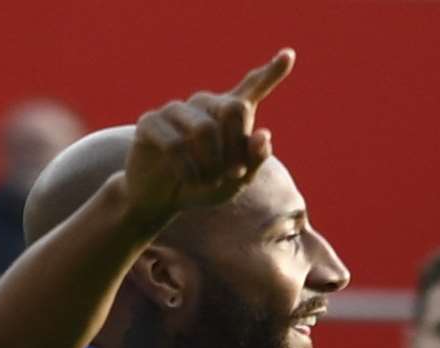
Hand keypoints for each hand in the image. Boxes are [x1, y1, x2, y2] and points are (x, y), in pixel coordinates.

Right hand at [123, 49, 292, 226]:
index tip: (289, 55)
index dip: (271, 72)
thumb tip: (264, 135)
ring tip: (208, 181)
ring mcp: (175, 109)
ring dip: (211, 164)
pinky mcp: (151, 122)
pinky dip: (188, 170)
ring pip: (204, 129)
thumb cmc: (202, 185)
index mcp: (228, 112)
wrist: (162, 199)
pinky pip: (175, 145)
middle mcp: (204, 104)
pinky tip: (188, 179)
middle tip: (230, 174)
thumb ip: (254, 160)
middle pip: (234, 109)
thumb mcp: (235, 182)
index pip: (252, 87)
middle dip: (235, 147)